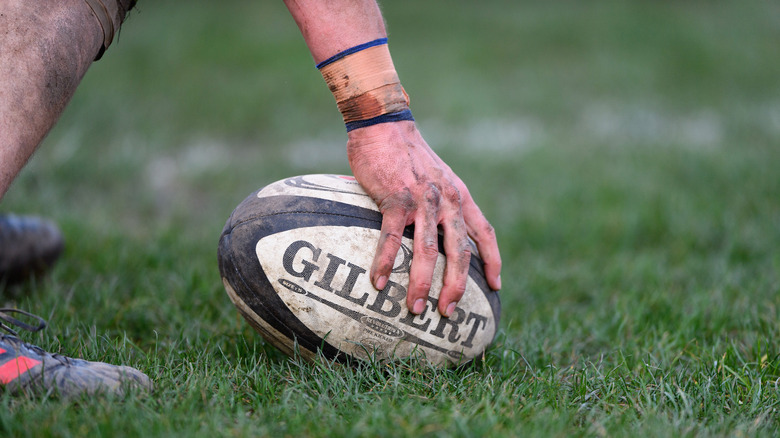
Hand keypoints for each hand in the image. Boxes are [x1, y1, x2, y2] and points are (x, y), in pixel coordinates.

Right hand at [347, 121, 501, 317]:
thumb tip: (434, 232)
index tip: (496, 286)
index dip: (493, 260)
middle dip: (456, 287)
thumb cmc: (406, 153)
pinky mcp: (396, 199)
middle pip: (460, 252)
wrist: (384, 123)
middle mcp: (447, 200)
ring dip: (422, 284)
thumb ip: (441, 202)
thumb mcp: (436, 176)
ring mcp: (422, 200)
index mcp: (459, 196)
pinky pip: (393, 238)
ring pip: (429, 251)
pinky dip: (387, 263)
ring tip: (415, 308)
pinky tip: (380, 283)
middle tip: (448, 313)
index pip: (485, 233)